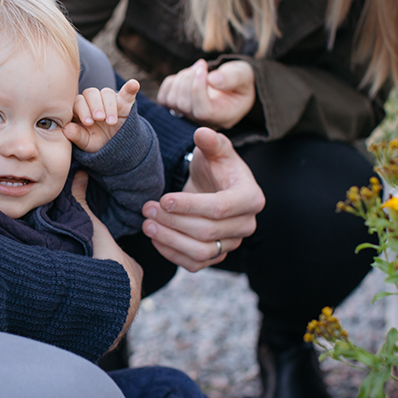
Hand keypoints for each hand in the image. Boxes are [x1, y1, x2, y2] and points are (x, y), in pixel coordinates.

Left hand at [64, 79, 139, 152]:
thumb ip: (76, 136)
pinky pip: (127, 92)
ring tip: (111, 121)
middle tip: (99, 119)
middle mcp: (93, 101)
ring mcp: (109, 100)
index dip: (83, 110)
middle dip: (95, 106)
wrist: (116, 148)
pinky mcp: (125, 102)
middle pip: (91, 93)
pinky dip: (130, 87)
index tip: (88, 122)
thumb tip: (66, 128)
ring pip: (107, 93)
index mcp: (80, 108)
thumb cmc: (96, 143)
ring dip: (109, 105)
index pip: (78, 101)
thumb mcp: (86, 143)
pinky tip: (134, 84)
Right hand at [71, 170, 141, 348]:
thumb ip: (85, 202)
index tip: (90, 256)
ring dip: (97, 304)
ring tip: (77, 296)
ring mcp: (123, 317)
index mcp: (132, 272)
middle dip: (102, 282)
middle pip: (116, 286)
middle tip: (82, 275)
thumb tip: (81, 173)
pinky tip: (77, 315)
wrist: (103, 305)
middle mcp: (132, 296)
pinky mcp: (109, 335)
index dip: (106, 258)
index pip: (120, 263)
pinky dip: (90, 320)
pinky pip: (100, 326)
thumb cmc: (102, 264)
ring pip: (110, 308)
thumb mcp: (93, 228)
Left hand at [141, 127, 263, 271]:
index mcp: (251, 197)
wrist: (213, 186)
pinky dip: (172, 254)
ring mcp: (232, 243)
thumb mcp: (215, 150)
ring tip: (147, 224)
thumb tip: (202, 133)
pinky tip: (155, 238)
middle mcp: (246, 224)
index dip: (189, 205)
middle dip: (173, 221)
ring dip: (169, 240)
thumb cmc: (215, 166)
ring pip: (201, 252)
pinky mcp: (218, 256)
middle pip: (207, 231)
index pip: (220, 207)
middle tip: (147, 209)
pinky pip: (195, 264)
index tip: (163, 198)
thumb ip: (210, 141)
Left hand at [157, 59, 255, 128]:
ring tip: (196, 69)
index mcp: (223, 117)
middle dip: (189, 79)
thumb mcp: (243, 75)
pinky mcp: (176, 109)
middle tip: (201, 65)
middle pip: (184, 105)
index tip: (203, 70)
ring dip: (181, 78)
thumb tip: (212, 80)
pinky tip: (185, 76)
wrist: (232, 84)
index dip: (197, 89)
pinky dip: (171, 83)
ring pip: (172, 100)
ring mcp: (188, 117)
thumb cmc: (239, 80)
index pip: (202, 112)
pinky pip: (163, 99)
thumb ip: (232, 78)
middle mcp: (204, 122)